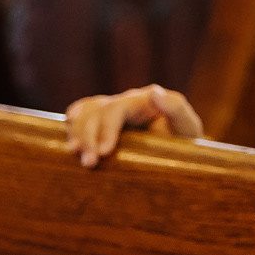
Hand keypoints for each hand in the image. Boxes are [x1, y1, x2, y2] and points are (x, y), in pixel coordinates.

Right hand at [63, 85, 202, 167]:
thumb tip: (154, 91)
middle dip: (87, 135)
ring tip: (74, 153)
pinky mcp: (104, 123)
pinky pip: (83, 114)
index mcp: (143, 101)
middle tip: (89, 163)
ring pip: (85, 112)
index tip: (103, 152)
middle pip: (96, 111)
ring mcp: (113, 111)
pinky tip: (67, 133)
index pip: (116, 109)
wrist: (182, 154)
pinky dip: (73, 122)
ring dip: (77, 132)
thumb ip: (175, 108)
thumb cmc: (186, 141)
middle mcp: (125, 102)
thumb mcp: (187, 126)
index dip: (106, 128)